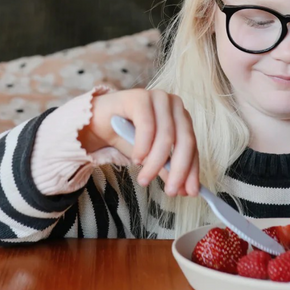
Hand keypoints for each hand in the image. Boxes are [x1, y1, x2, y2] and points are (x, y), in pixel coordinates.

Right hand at [77, 89, 199, 197]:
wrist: (97, 122)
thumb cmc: (125, 135)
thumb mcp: (150, 156)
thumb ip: (167, 168)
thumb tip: (184, 188)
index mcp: (181, 117)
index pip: (192, 145)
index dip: (192, 170)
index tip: (189, 192)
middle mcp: (174, 104)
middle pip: (184, 140)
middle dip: (179, 169)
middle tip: (170, 191)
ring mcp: (157, 98)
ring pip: (166, 135)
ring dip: (156, 162)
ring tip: (144, 179)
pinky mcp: (139, 97)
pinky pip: (147, 126)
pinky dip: (143, 146)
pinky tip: (136, 159)